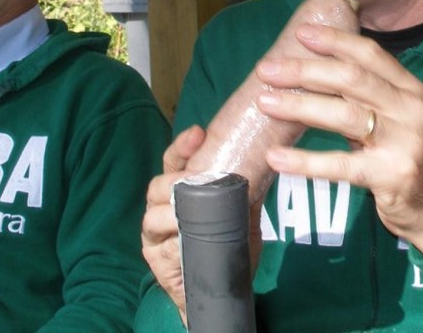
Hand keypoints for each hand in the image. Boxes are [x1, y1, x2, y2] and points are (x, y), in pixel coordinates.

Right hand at [141, 126, 265, 322]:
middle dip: (177, 180)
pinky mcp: (155, 258)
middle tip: (199, 179)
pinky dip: (173, 241)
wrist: (221, 289)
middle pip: (158, 186)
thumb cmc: (227, 246)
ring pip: (154, 214)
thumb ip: (245, 190)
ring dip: (174, 211)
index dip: (183, 147)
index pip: (175, 162)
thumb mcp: (241, 214)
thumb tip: (268, 159)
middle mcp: (161, 207)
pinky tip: (185, 238)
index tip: (198, 132)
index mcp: (179, 190)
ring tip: (193, 208)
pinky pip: (159, 246)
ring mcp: (155, 234)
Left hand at [254, 23, 422, 257]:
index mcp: (410, 89)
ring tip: (265, 103)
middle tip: (267, 70)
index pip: (370, 55)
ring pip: (344, 115)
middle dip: (305, 71)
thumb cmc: (406, 157)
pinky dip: (306, 161)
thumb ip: (365, 97)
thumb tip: (310, 74)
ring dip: (300, 106)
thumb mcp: (396, 118)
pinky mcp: (392, 175)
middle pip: (352, 79)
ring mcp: (404, 142)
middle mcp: (410, 109)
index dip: (335, 41)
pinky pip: (342, 165)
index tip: (301, 33)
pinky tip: (278, 158)